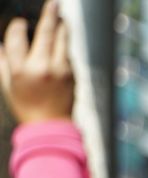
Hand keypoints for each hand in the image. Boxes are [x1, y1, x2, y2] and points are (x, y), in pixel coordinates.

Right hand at [0, 1, 73, 124]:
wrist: (51, 126)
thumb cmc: (26, 105)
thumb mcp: (8, 85)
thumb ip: (3, 62)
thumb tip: (0, 43)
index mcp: (20, 70)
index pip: (16, 40)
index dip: (17, 28)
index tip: (20, 23)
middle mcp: (41, 68)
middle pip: (45, 34)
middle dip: (49, 15)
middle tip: (54, 3)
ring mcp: (60, 71)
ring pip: (61, 40)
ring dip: (61, 26)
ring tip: (61, 15)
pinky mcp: (72, 75)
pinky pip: (67, 53)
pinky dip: (64, 44)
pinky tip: (63, 37)